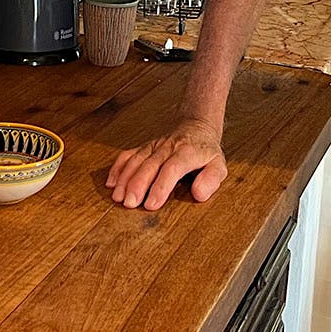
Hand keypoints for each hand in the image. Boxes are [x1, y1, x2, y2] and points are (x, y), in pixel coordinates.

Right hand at [106, 118, 227, 210]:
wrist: (196, 127)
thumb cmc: (206, 152)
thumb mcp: (219, 165)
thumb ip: (212, 179)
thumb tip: (199, 194)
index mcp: (187, 152)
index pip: (172, 169)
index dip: (160, 186)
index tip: (151, 204)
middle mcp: (168, 148)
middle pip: (149, 165)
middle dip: (137, 185)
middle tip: (129, 204)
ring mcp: (154, 146)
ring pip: (136, 160)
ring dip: (125, 178)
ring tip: (117, 197)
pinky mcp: (144, 147)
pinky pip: (128, 155)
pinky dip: (118, 168)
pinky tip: (111, 182)